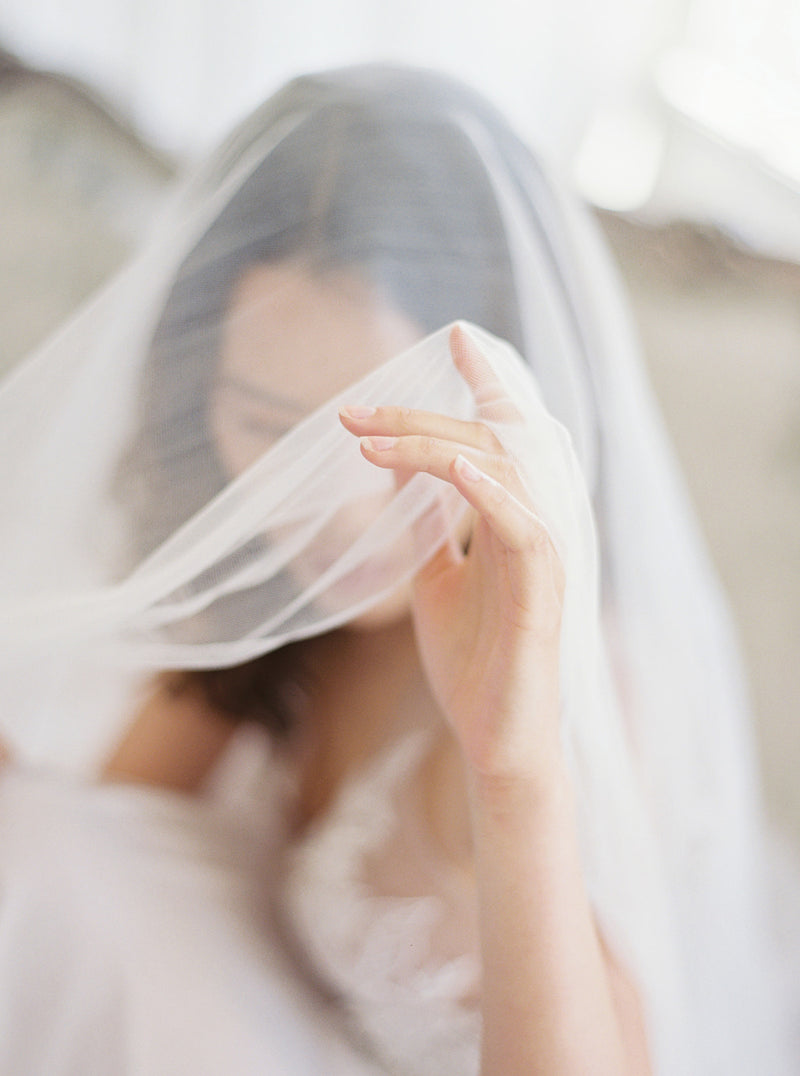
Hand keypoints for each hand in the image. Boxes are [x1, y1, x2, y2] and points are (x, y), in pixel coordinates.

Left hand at [339, 326, 564, 784]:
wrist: (491, 738)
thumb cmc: (469, 659)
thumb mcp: (431, 575)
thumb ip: (424, 518)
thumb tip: (392, 461)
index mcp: (513, 517)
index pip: (503, 434)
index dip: (485, 382)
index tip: (454, 335)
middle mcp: (536, 523)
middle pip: (492, 442)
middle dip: (422, 417)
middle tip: (353, 411)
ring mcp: (544, 556)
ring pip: (506, 473)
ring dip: (436, 448)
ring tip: (373, 439)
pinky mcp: (544, 592)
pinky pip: (524, 528)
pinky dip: (489, 494)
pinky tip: (451, 469)